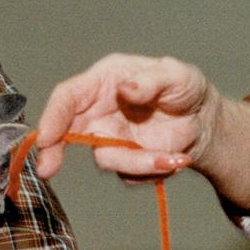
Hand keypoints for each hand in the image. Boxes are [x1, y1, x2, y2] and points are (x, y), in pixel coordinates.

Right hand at [34, 54, 215, 180]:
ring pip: (107, 158)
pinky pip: (130, 174)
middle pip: (65, 131)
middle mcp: (100, 110)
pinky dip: (154, 170)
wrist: (204, 120)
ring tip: (174, 158)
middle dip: (53, 151)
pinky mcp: (126, 160)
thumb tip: (126, 88)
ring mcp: (111, 137)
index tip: (45, 137)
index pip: (69, 97)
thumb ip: (152, 80)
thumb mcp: (176, 75)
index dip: (53, 116)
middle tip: (47, 170)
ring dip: (139, 162)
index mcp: (105, 81)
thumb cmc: (185, 88)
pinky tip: (177, 158)